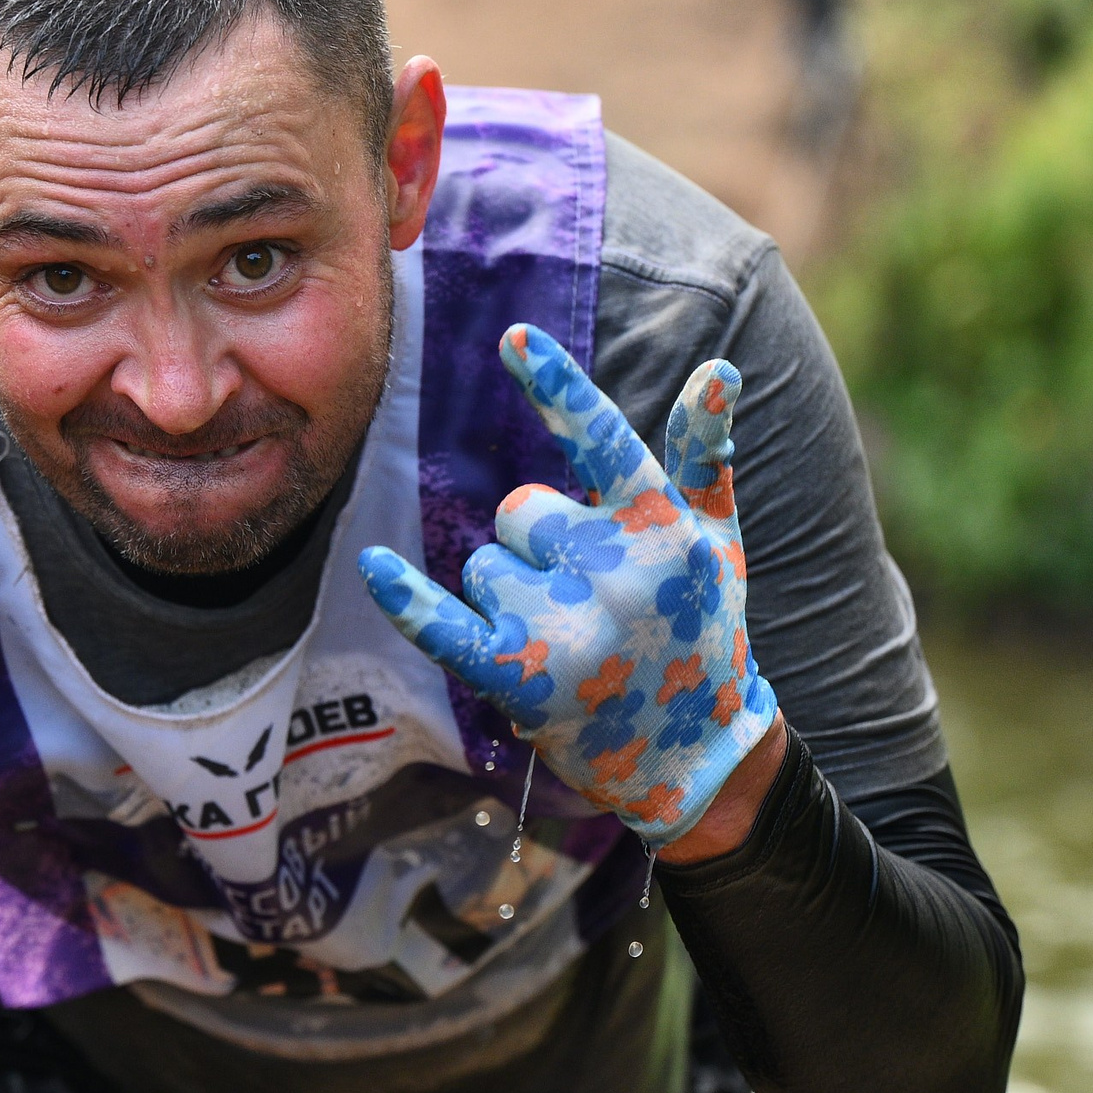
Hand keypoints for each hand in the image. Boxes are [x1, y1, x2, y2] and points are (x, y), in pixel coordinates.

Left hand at [359, 325, 777, 842]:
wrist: (695, 754)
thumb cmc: (701, 626)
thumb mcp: (716, 540)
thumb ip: (704, 455)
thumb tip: (718, 368)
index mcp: (662, 529)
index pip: (602, 443)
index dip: (557, 390)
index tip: (513, 338)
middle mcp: (616, 576)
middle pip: (521, 511)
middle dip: (543, 548)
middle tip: (594, 602)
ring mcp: (566, 630)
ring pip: (486, 565)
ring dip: (513, 599)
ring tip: (572, 643)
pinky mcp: (519, 678)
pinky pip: (442, 622)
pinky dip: (405, 598)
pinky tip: (374, 565)